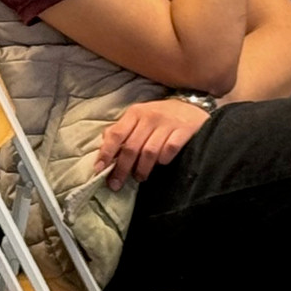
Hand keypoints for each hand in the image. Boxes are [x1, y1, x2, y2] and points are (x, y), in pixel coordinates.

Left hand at [94, 97, 208, 188]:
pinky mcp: (184, 130)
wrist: (191, 106)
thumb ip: (122, 129)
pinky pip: (170, 149)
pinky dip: (164, 159)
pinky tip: (161, 164)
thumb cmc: (159, 115)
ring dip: (142, 168)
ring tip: (139, 177)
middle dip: (122, 169)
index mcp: (134, 113)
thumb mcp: (138, 116)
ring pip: (149, 151)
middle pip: (131, 147)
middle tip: (116, 184)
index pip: (116, 134)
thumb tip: (104, 144)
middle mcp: (149, 117)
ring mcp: (167, 123)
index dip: (106, 153)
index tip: (99, 169)